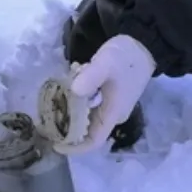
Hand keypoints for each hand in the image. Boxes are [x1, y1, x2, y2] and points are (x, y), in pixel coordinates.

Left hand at [57, 34, 154, 153]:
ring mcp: (111, 105)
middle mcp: (112, 114)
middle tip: (48, 112)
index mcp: (113, 113)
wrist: (143, 44)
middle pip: (86, 129)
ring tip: (58, 91)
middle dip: (67, 124)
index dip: (75, 147)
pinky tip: (72, 79)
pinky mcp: (109, 95)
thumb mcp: (107, 62)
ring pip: (86, 115)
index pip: (94, 141)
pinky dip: (78, 96)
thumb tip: (74, 91)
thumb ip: (91, 76)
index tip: (55, 144)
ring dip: (71, 106)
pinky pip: (89, 103)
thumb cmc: (126, 56)